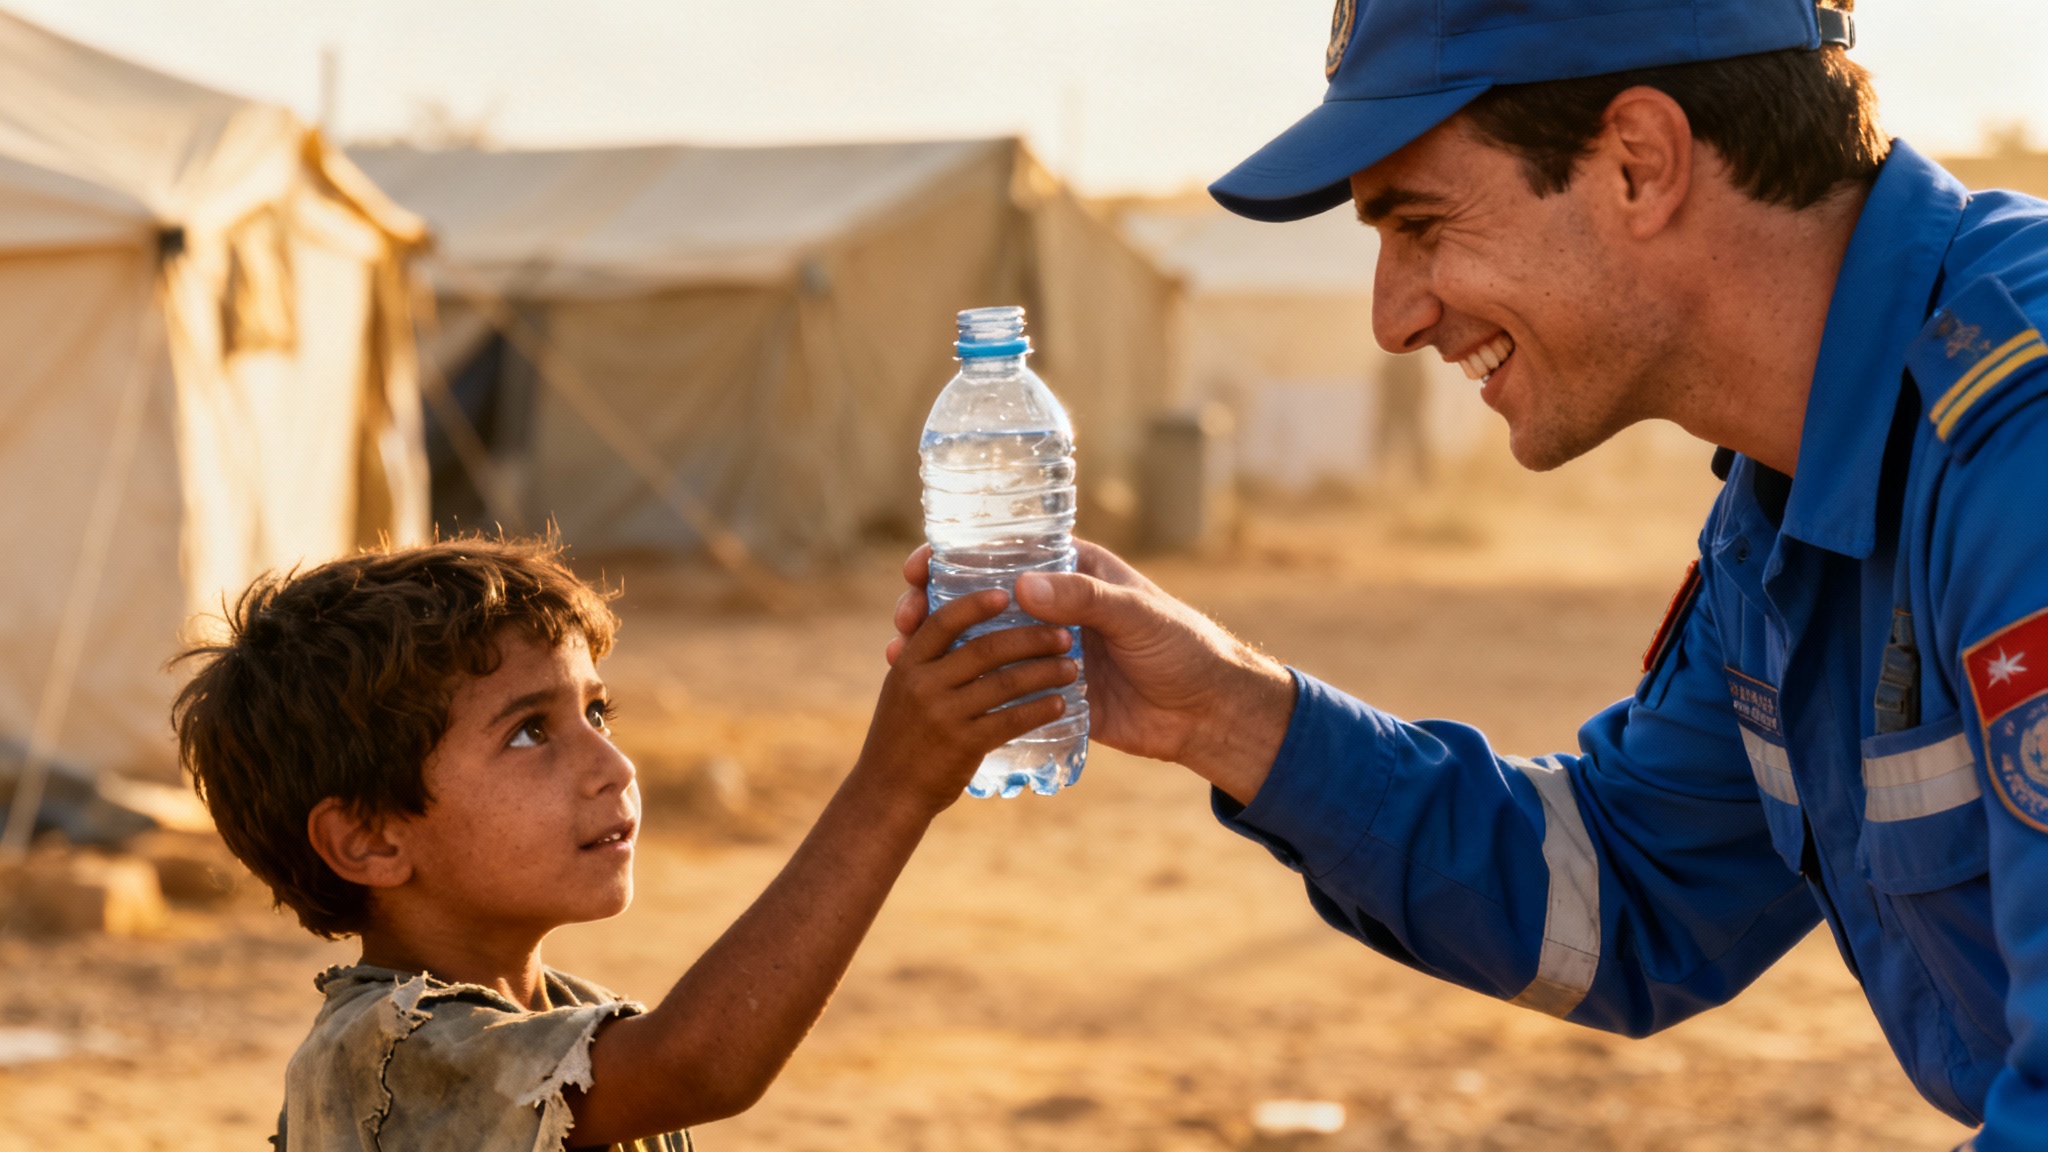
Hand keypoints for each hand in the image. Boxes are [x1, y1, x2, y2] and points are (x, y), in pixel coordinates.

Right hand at [860, 587, 1077, 815]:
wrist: (886, 794)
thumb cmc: (901, 738)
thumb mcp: (902, 691)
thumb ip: (930, 662)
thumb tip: (965, 623)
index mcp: (908, 663)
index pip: (943, 620)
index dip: (976, 603)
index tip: (1008, 593)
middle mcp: (922, 683)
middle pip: (985, 648)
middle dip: (1031, 638)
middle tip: (1063, 635)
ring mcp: (942, 714)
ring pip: (1004, 683)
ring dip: (1044, 672)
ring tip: (1072, 668)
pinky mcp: (962, 745)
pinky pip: (1011, 720)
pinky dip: (1040, 710)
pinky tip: (1061, 704)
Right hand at [887, 542, 1293, 803]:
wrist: (1208, 711)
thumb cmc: (1182, 647)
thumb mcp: (1135, 615)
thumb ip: (1083, 599)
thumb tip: (1020, 585)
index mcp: (1070, 572)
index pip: (1002, 553)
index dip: (955, 556)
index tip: (918, 566)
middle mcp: (1052, 607)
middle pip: (978, 600)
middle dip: (932, 606)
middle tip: (901, 619)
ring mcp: (1046, 652)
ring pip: (980, 645)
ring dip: (938, 650)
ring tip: (898, 659)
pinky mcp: (1049, 694)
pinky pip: (998, 689)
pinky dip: (964, 690)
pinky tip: (930, 698)